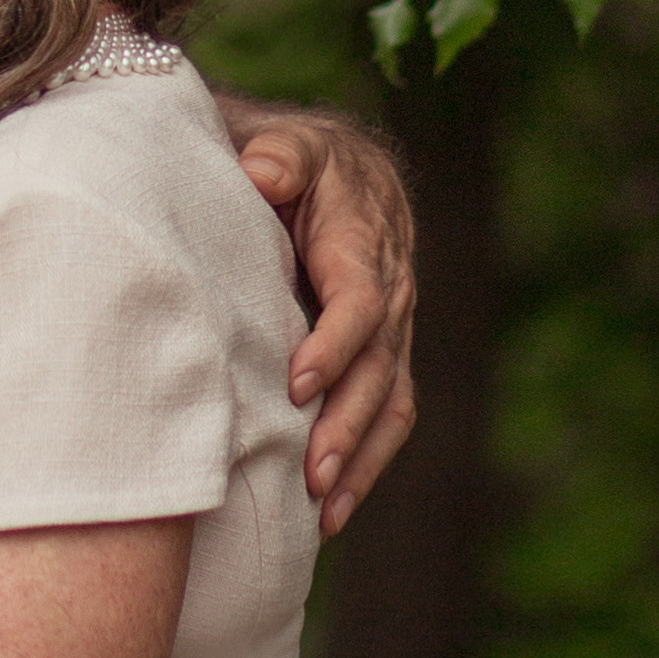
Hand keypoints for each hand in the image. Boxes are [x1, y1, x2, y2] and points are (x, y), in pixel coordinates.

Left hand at [217, 98, 415, 535]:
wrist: (330, 168)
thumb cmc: (289, 159)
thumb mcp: (284, 144)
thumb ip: (278, 156)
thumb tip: (265, 170)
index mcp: (364, 242)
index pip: (360, 301)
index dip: (334, 344)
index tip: (297, 384)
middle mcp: (392, 292)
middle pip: (378, 366)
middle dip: (346, 422)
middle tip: (312, 471)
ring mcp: (393, 331)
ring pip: (389, 402)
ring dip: (359, 458)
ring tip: (323, 509)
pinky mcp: (384, 358)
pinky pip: (387, 417)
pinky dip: (364, 465)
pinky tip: (330, 513)